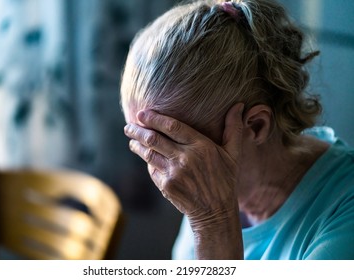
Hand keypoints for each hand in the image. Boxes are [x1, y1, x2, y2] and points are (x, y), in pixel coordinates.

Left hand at [124, 103, 244, 231]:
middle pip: (154, 138)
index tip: (142, 113)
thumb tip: (239, 106)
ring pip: (148, 153)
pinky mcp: (166, 186)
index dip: (154, 118)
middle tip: (128, 125)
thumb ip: (234, 129)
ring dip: (136, 145)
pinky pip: (151, 169)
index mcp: (201, 146)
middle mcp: (185, 158)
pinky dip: (147, 161)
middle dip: (137, 130)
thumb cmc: (225, 180)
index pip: (172, 126)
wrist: (215, 212)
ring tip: (131, 139)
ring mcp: (173, 173)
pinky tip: (145, 156)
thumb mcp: (234, 154)